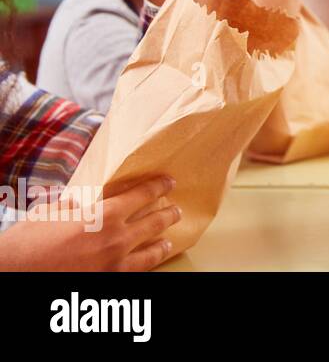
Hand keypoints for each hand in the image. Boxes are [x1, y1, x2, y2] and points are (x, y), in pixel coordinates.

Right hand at [0, 175, 181, 270]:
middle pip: (154, 223)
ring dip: (161, 245)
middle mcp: (116, 240)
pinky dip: (144, 267)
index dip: (158, 187)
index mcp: (104, 216)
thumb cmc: (27, 242)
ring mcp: (115, 265)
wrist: (14, 274)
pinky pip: (135, 274)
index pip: (142, 196)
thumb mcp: (48, 213)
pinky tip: (146, 265)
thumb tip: (77, 204)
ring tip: (168, 241)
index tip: (168, 182)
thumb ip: (70, 205)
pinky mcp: (109, 283)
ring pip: (151, 254)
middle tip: (176, 210)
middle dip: (168, 215)